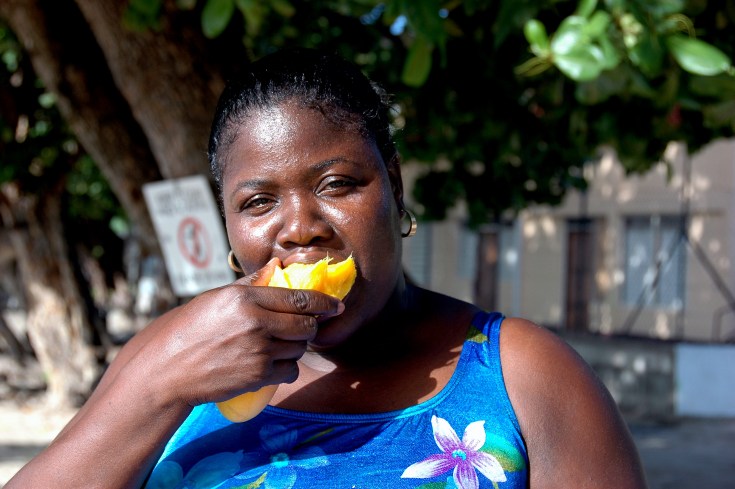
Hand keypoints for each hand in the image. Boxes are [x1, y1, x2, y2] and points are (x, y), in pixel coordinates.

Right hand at [123, 258, 344, 407]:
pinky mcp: (258, 375)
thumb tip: (278, 265)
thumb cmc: (190, 329)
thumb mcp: (218, 298)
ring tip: (278, 345)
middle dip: (310, 327)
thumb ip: (251, 284)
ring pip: (300, 348)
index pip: (299, 298)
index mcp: (246, 298)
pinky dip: (287, 368)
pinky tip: (272, 363)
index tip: (337, 306)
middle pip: (306, 325)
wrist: (168, 369)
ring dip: (296, 347)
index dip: (324, 303)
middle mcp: (256, 323)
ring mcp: (258, 350)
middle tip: (302, 328)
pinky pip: (290, 370)